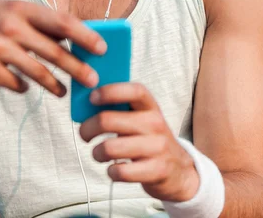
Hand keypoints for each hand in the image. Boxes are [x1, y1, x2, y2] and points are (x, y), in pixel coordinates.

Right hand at [0, 0, 105, 93]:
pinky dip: (24, 86)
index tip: (102, 48)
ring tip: (64, 91)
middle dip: (78, 68)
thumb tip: (69, 36)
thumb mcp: (6, 9)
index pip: (62, 22)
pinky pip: (16, 84)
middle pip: (55, 52)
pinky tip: (26, 86)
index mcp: (20, 8)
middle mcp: (11, 27)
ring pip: (38, 72)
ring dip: (56, 85)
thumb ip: (35, 21)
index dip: (86, 36)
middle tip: (93, 80)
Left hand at [79, 82, 199, 202]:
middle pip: (109, 120)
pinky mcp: (156, 170)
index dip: (110, 91)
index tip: (92, 97)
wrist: (179, 170)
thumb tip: (86, 105)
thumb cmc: (149, 139)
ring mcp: (157, 147)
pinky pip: (120, 171)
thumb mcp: (141, 118)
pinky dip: (111, 171)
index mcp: (150, 106)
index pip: (134, 91)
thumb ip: (120, 110)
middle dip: (88, 128)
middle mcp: (155, 123)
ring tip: (98, 153)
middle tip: (84, 133)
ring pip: (110, 148)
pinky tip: (113, 169)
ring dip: (97, 152)